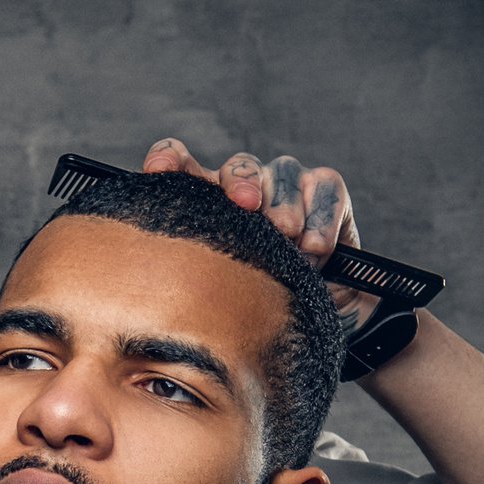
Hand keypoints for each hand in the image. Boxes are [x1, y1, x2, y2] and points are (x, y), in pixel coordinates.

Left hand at [140, 140, 383, 334]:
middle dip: (241, 182)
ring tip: (288, 238)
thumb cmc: (256, 310)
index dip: (170, 159)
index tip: (158, 170)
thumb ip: (196, 274)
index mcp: (206, 206)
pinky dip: (320, 218)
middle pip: (238, 167)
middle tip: (248, 206)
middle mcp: (243, 189)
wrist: (317, 323)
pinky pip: (324, 188)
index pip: (182, 167)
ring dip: (285, 206)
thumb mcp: (218, 296)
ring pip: (282, 173)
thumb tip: (175, 273)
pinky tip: (315, 248)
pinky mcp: (325, 190)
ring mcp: (285, 185)